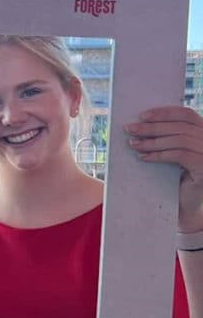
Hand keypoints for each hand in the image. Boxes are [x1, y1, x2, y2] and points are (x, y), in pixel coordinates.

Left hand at [125, 106, 202, 228]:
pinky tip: (143, 157)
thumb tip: (140, 123)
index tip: (142, 115)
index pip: (186, 114)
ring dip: (152, 141)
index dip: (164, 113)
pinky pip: (180, 155)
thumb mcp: (173, 151)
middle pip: (180, 127)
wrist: (187, 205)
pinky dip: (159, 155)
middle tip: (129, 129)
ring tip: (133, 144)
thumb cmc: (177, 177)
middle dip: (152, 127)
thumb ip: (167, 136)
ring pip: (179, 140)